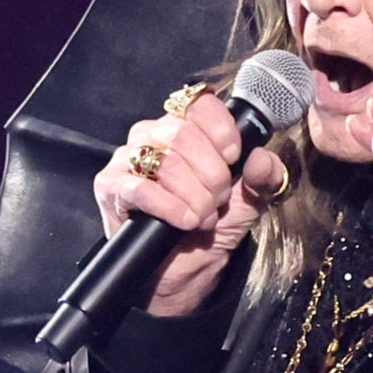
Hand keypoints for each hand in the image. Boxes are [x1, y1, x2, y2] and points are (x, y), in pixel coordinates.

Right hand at [94, 91, 288, 316]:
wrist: (184, 270)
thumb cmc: (210, 224)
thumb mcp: (248, 200)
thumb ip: (263, 177)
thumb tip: (262, 160)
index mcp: (183, 126)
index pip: (198, 103)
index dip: (221, 130)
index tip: (233, 158)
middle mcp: (150, 135)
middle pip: (183, 133)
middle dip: (211, 174)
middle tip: (218, 200)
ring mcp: (125, 159)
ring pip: (166, 162)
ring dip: (194, 196)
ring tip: (202, 217)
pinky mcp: (110, 187)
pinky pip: (141, 189)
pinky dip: (170, 208)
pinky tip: (185, 222)